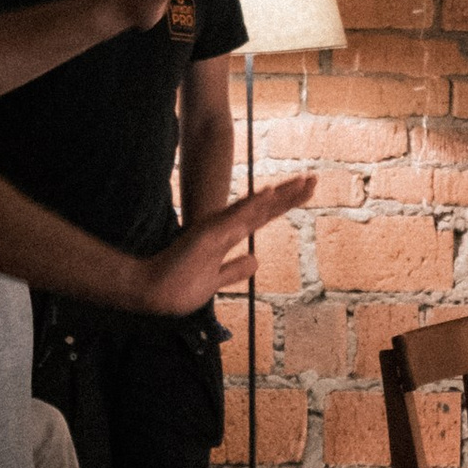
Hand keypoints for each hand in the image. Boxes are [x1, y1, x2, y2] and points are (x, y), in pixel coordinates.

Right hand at [136, 173, 314, 319]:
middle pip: (265, 207)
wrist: (152, 288)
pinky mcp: (209, 235)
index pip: (263, 214)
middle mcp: (225, 225)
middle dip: (291, 194)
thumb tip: (255, 260)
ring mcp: (218, 228)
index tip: (306, 189)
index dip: (285, 202)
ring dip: (279, 196)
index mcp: (228, 234)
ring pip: (255, 208)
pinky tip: (270, 194)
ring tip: (302, 181)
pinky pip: (236, 217)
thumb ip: (235, 269)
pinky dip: (253, 205)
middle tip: (315, 179)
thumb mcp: (216, 277)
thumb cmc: (178, 283)